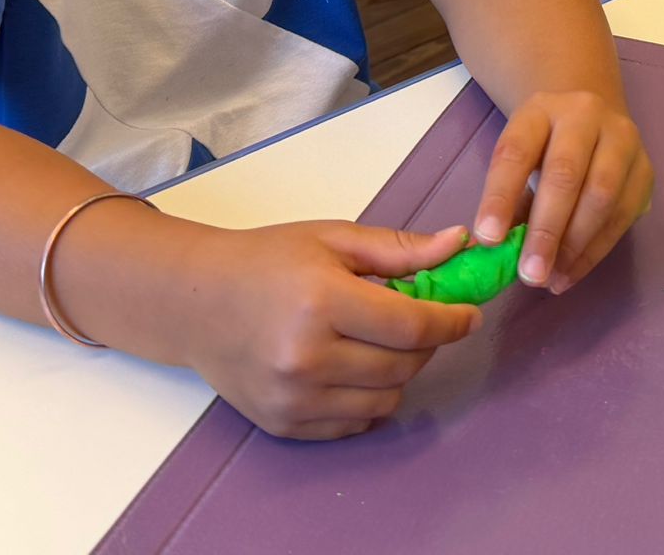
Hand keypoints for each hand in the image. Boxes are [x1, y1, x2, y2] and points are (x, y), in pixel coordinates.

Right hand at [178, 220, 480, 439]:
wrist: (196, 301)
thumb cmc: (265, 262)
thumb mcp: (333, 240)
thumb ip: (400, 249)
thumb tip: (458, 245)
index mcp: (321, 301)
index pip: (411, 325)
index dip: (451, 322)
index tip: (468, 315)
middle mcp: (306, 356)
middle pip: (403, 366)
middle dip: (426, 343)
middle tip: (418, 320)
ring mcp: (293, 397)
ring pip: (385, 400)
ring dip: (398, 373)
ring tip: (378, 341)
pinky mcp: (283, 423)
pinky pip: (354, 423)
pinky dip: (367, 398)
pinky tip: (352, 367)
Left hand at [472, 91, 653, 294]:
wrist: (590, 117)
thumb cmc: (543, 148)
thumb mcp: (519, 160)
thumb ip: (508, 201)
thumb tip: (492, 252)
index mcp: (540, 110)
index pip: (516, 151)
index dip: (500, 197)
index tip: (488, 240)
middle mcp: (585, 116)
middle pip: (565, 173)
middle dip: (546, 230)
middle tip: (530, 274)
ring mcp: (622, 139)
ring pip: (601, 195)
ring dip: (575, 245)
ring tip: (552, 279)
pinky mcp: (645, 169)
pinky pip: (623, 215)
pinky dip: (595, 250)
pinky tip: (572, 272)